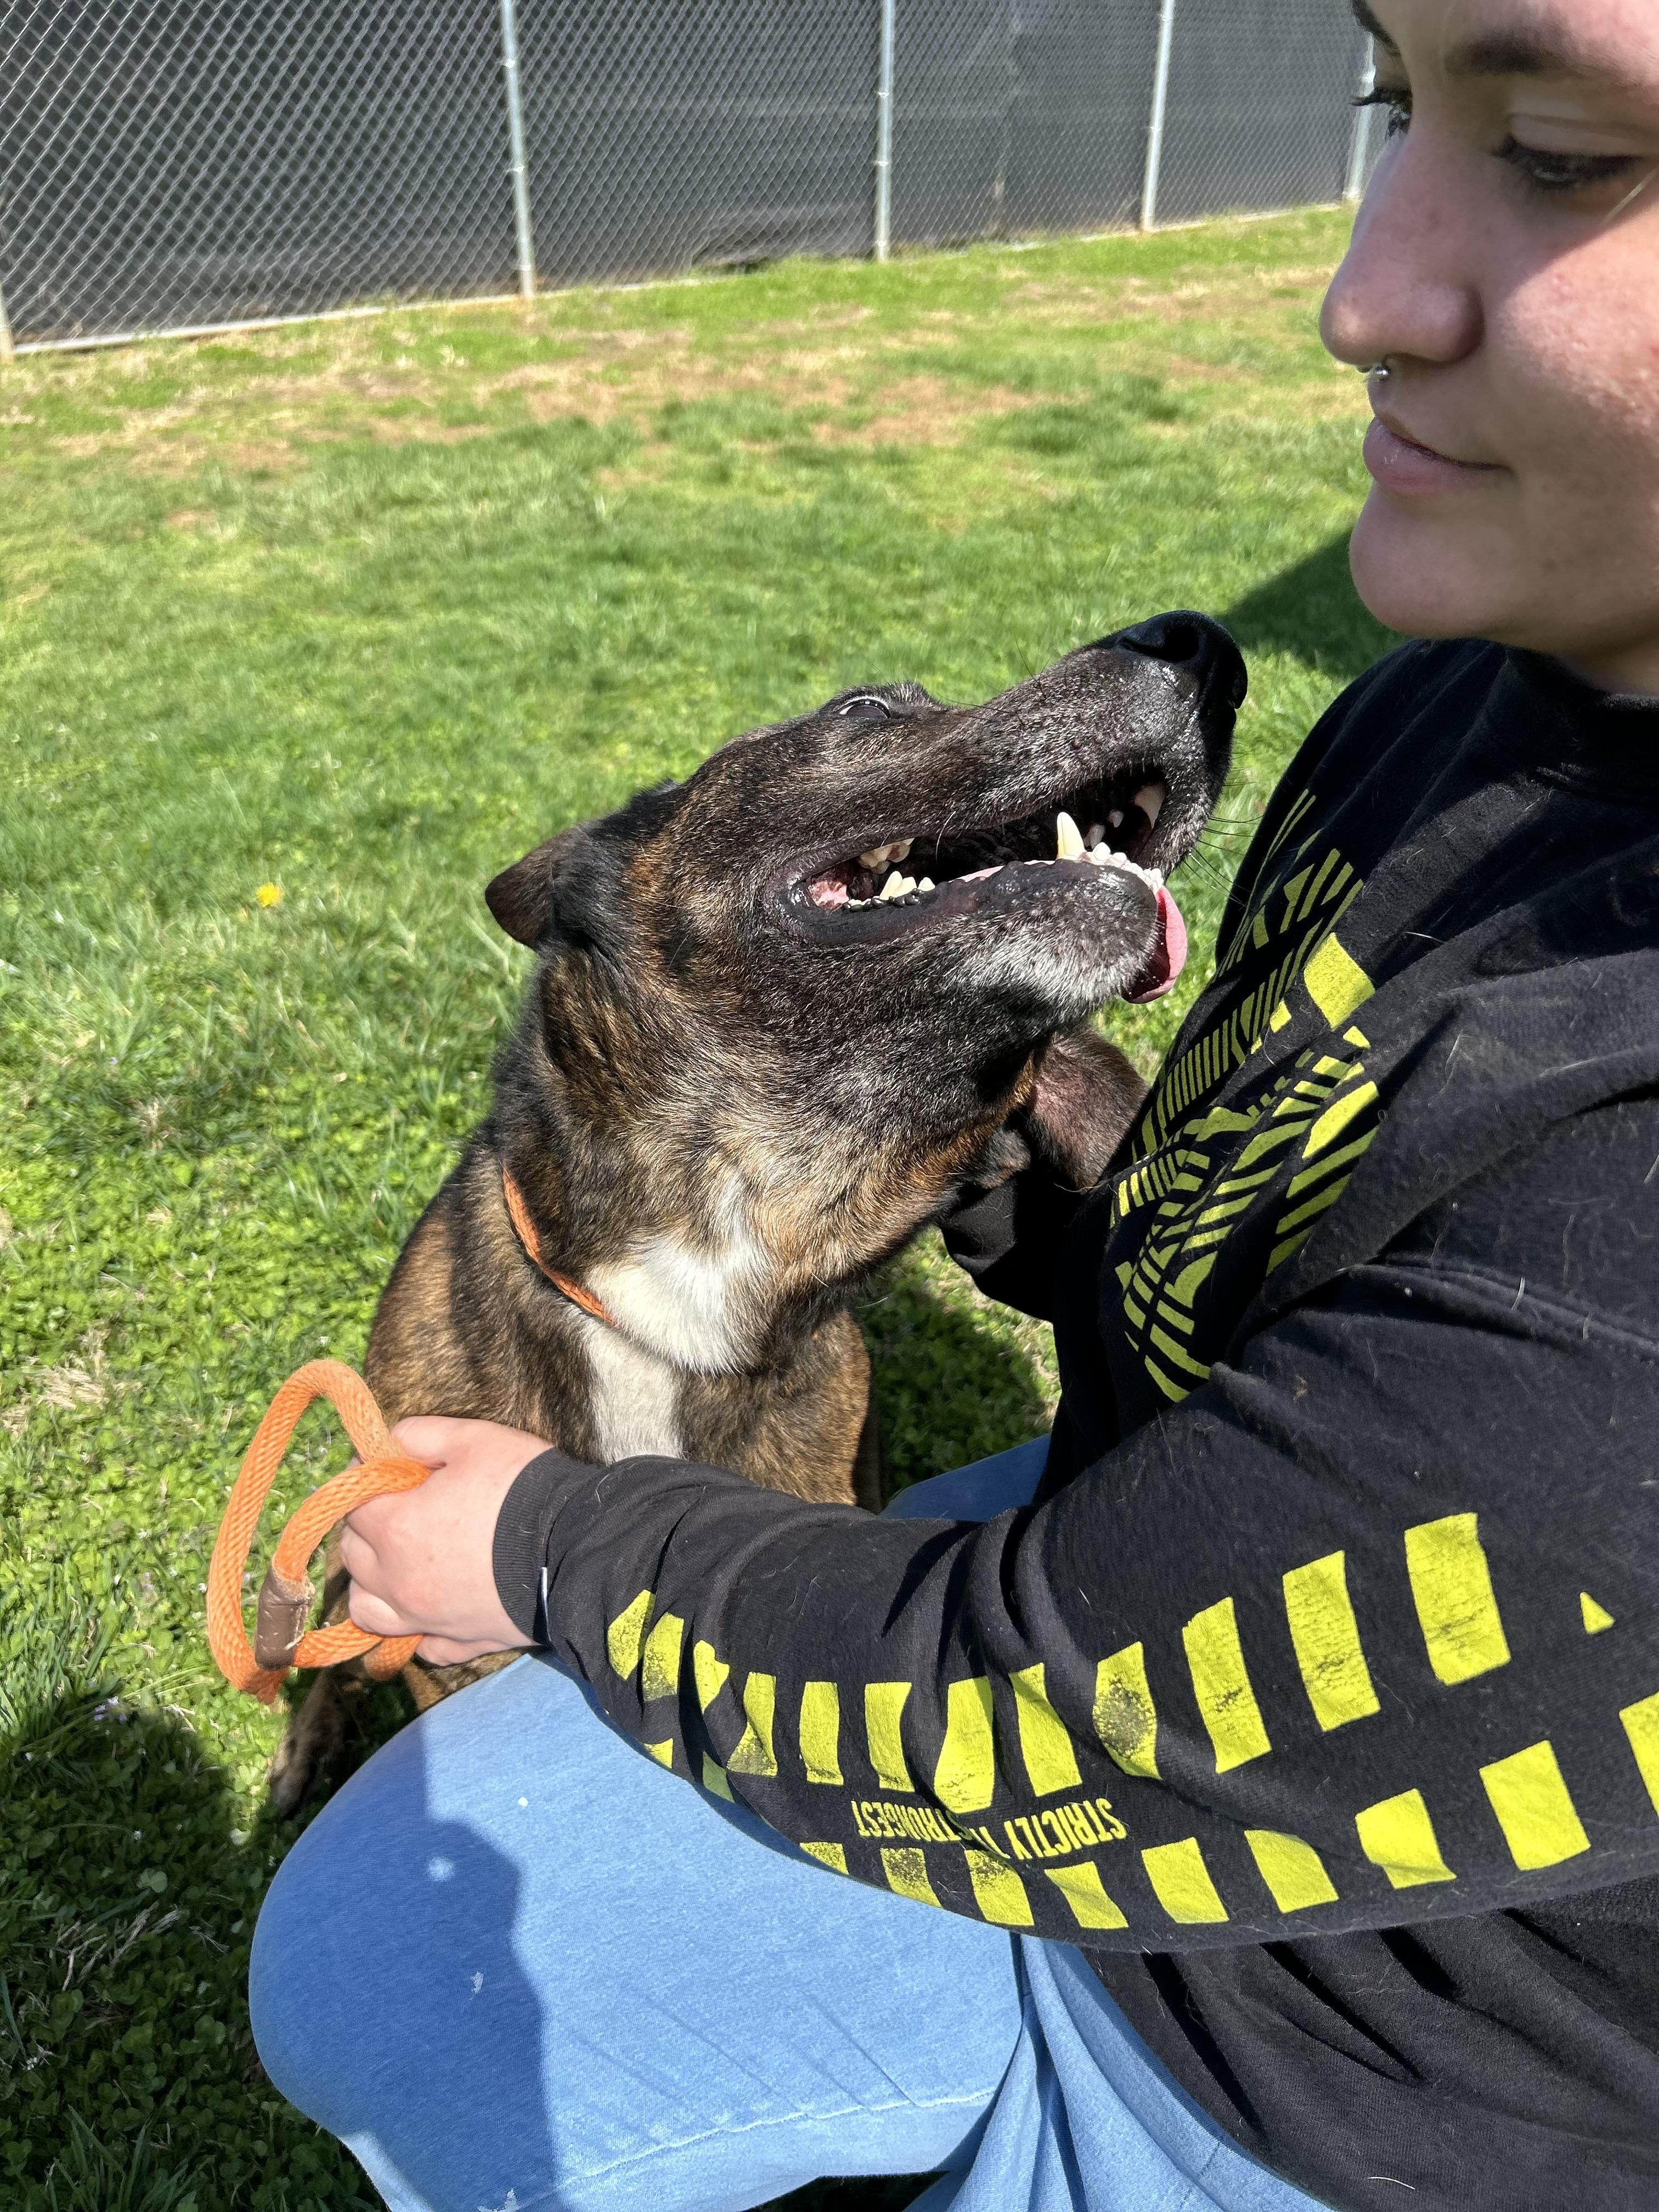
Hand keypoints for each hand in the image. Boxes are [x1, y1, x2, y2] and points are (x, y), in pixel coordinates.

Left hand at [341, 1416, 547, 1665]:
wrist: (577, 1550)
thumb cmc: (522, 1489)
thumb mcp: (474, 1439)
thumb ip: (420, 1434)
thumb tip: (389, 1443)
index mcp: (395, 1528)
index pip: (352, 1503)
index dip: (367, 1481)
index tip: (393, 1470)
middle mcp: (398, 1581)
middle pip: (353, 1555)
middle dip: (368, 1528)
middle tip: (405, 1508)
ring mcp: (425, 1618)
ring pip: (367, 1609)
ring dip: (374, 1584)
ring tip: (402, 1565)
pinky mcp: (457, 1643)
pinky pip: (419, 1643)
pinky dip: (416, 1627)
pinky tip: (434, 1607)